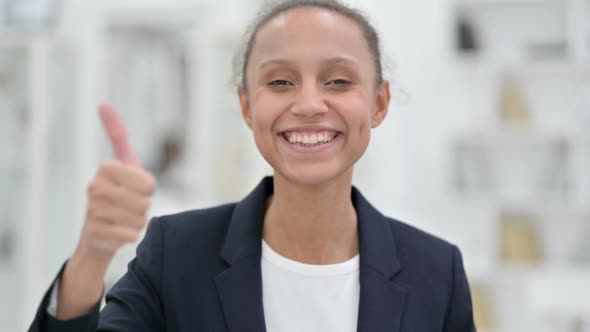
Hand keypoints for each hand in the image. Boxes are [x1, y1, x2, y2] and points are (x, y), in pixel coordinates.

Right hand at [56, 104, 156, 319]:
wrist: (98, 233)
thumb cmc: (118, 192)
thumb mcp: (125, 163)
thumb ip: (118, 135)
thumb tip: (103, 103)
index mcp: (107, 168)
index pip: (149, 183)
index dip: (149, 189)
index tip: (137, 188)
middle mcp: (95, 187)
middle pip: (145, 202)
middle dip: (143, 207)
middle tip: (129, 206)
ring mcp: (93, 211)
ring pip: (140, 219)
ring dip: (138, 222)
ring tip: (122, 218)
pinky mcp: (95, 234)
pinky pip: (132, 235)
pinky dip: (131, 236)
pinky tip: (117, 232)